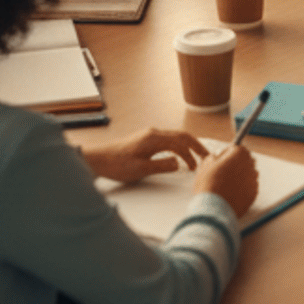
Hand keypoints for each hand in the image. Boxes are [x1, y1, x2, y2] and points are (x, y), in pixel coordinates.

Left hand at [79, 127, 202, 183]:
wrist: (98, 159)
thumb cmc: (117, 164)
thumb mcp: (140, 169)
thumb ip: (162, 166)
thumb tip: (179, 163)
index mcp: (154, 138)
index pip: (181, 142)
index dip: (193, 153)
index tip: (199, 164)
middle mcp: (153, 133)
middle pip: (181, 136)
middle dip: (195, 146)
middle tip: (206, 157)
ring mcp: (149, 135)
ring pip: (174, 137)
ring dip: (186, 147)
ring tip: (194, 159)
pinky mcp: (145, 140)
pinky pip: (167, 140)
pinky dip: (177, 147)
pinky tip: (178, 156)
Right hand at [195, 141, 257, 215]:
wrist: (213, 208)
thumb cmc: (208, 184)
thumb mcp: (206, 164)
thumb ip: (215, 156)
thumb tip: (220, 156)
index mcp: (240, 154)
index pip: (236, 148)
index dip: (226, 154)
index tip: (219, 160)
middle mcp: (250, 165)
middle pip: (244, 161)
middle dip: (235, 164)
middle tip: (222, 173)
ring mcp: (253, 180)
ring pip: (247, 174)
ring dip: (239, 177)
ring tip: (226, 185)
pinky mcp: (254, 194)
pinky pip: (248, 188)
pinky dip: (242, 189)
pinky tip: (230, 193)